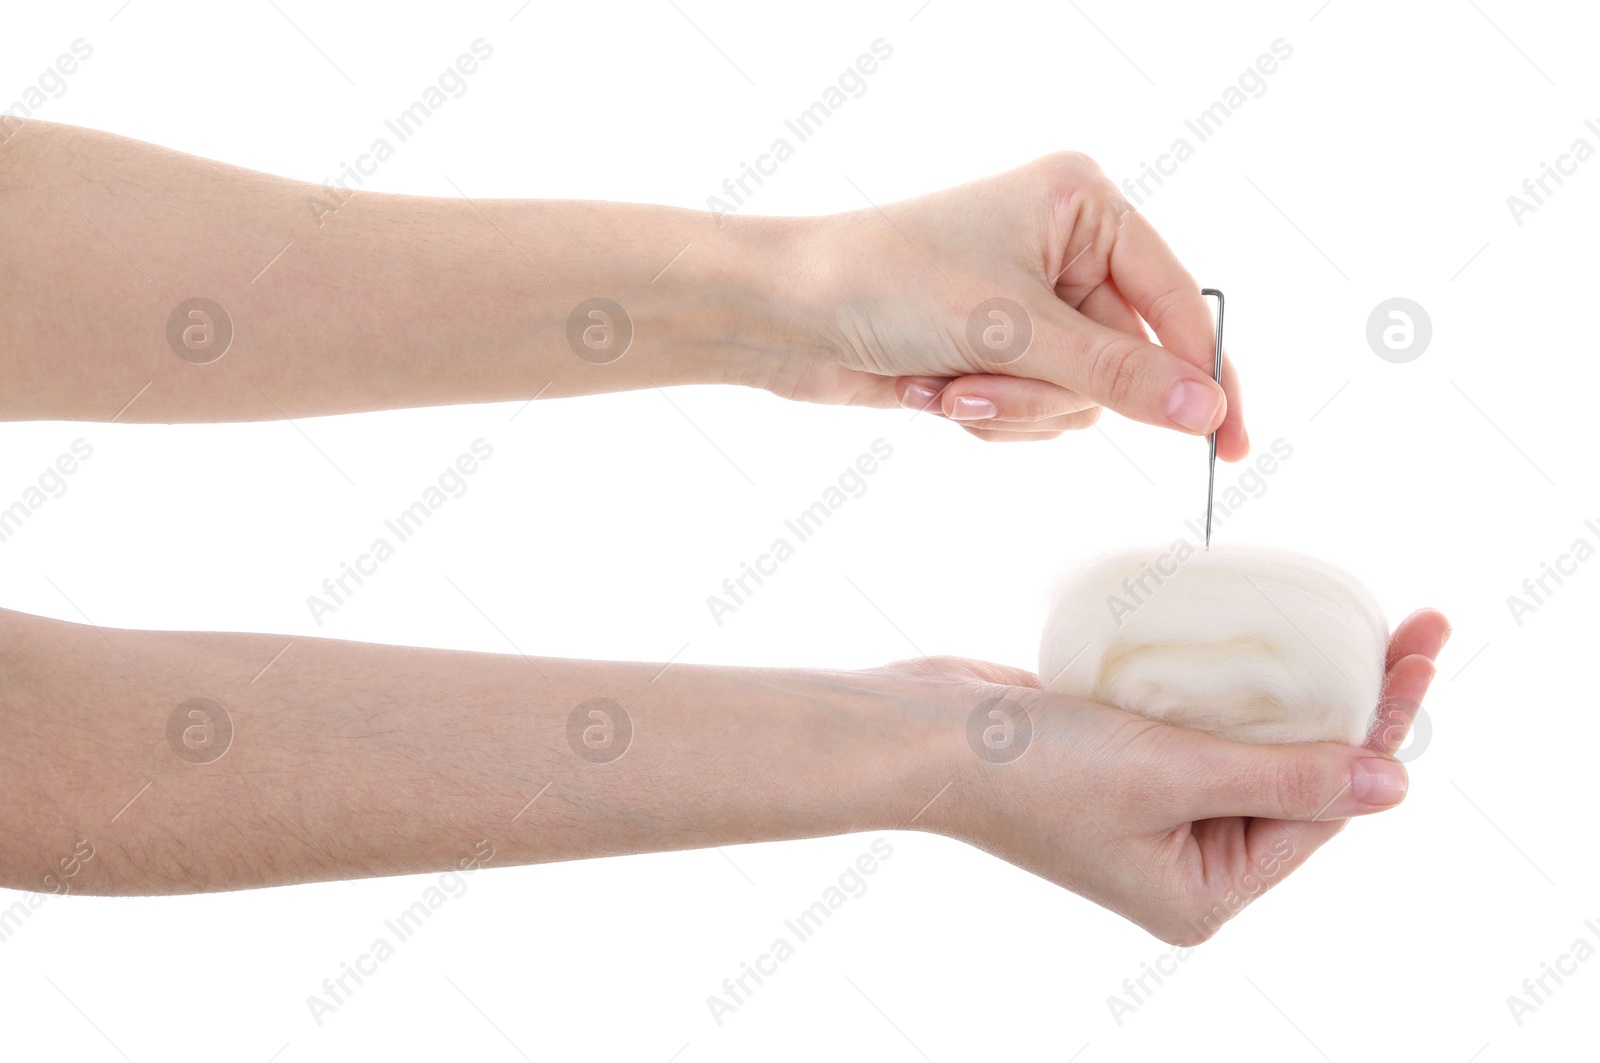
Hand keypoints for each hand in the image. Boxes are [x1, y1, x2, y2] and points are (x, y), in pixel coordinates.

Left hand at [761, 152, 1246, 450]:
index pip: (1178, 303)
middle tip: (982, 388)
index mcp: (1084, 206)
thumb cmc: (887, 284)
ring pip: (1078, 399)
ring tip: (946, 384)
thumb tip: (1205, 411)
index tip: (1227, 446)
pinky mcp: (998, 350)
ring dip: (1012, 407)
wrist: (782, 312)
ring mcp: (1030, 304)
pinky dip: (990, 415)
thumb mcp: (1013, 330)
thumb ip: (1118, 376)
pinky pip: (1036, 412)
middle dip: (1049, 391)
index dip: (1204, 377)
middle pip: (1124, 363)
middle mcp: (1065, 248)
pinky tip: (932, 391)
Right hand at [880, 608, 1447, 942]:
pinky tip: (1271, 635)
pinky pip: (1201, 716)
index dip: (1378, 731)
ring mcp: (1153, 803)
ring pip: (1252, 738)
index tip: (1420, 657)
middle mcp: (1185, 854)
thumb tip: (1393, 784)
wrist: (924, 735)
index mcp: (1203, 889)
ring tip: (1360, 625)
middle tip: (1410, 628)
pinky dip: (1232, 677)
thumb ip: (1285, 777)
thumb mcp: (1172, 776)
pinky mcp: (1124, 755)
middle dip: (1352, 702)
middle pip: (1296, 772)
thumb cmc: (1034, 771)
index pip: (1318, 808)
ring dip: (1297, 684)